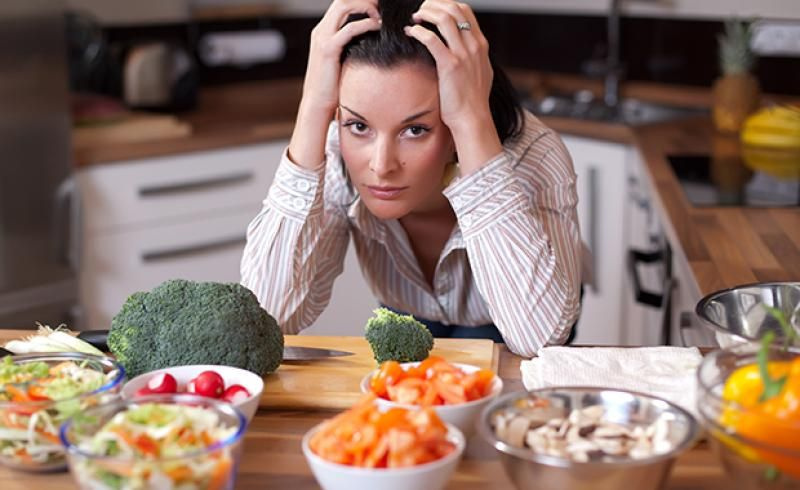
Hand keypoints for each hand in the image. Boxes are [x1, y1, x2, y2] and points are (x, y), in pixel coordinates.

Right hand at [302, 0, 380, 114]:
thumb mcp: (341, 59)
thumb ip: (349, 45)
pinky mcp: (328, 49)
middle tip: (381, 6)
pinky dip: (366, 24)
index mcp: (323, 31)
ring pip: (344, 6)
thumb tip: (369, 40)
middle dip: (364, 0)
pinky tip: (377, 27)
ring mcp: (322, 38)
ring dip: (365, 6)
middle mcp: (321, 30)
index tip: (377, 7)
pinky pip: (350, 28)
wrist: (317, 102)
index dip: (359, 1)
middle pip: (342, 0)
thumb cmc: (332, 85)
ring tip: (379, 16)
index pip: (341, 4)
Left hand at [404, 1, 501, 173]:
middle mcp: (474, 46)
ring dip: (426, 13)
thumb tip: (462, 47)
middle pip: (454, 9)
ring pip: (444, 19)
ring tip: (414, 18)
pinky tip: (410, 32)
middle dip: (434, 4)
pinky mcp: (450, 65)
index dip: (447, 4)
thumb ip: (472, 56)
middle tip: (420, 10)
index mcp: (480, 45)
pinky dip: (418, 31)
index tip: (432, 8)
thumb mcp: (479, 72)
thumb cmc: (471, 99)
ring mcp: (463, 54)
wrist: (472, 118)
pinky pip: (432, 39)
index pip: (465, 10)